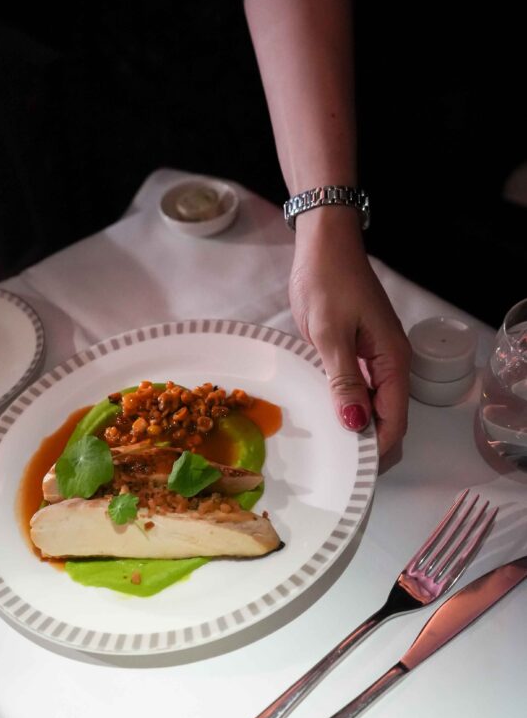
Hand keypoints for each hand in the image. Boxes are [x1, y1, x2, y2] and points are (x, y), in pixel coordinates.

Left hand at [289, 208, 410, 455]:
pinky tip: (331, 416)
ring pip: (375, 404)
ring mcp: (377, 355)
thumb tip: (356, 423)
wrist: (324, 243)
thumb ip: (343, 378)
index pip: (394, 419)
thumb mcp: (329, 332)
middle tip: (341, 469)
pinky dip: (351, 405)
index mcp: (392, 358)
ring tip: (334, 452)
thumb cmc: (326, 281)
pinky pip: (362, 388)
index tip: (357, 474)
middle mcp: (391, 361)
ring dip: (359, 427)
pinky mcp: (361, 349)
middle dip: (371, 445)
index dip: (379, 450)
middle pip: (389, 416)